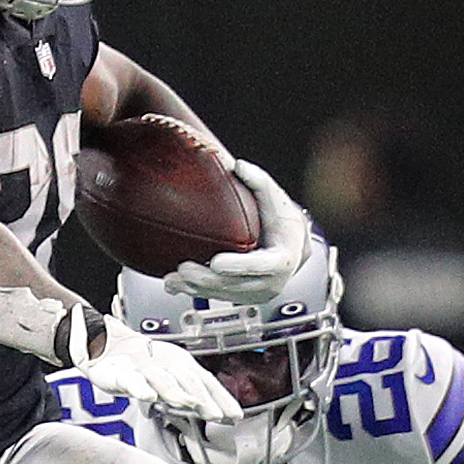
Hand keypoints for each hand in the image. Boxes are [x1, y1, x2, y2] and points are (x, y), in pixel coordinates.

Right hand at [82, 320, 239, 425]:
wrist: (104, 345)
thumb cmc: (141, 364)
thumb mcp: (170, 378)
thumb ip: (191, 396)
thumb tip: (220, 414)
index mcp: (181, 365)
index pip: (206, 382)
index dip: (221, 399)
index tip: (235, 416)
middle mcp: (166, 365)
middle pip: (189, 382)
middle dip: (204, 398)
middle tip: (217, 415)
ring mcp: (144, 369)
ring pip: (164, 381)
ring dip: (178, 393)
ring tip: (191, 404)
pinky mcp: (120, 373)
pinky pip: (132, 381)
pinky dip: (141, 388)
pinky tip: (150, 397)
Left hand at [170, 162, 310, 304]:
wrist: (292, 247)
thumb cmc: (283, 221)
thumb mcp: (275, 199)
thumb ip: (259, 181)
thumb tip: (238, 165)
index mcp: (282, 259)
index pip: (259, 265)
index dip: (239, 266)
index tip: (217, 262)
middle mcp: (271, 283)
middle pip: (235, 285)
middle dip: (207, 279)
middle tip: (183, 268)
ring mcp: (256, 293)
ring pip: (222, 295)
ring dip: (194, 289)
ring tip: (171, 280)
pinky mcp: (242, 298)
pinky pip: (216, 297)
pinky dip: (194, 292)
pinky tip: (173, 285)